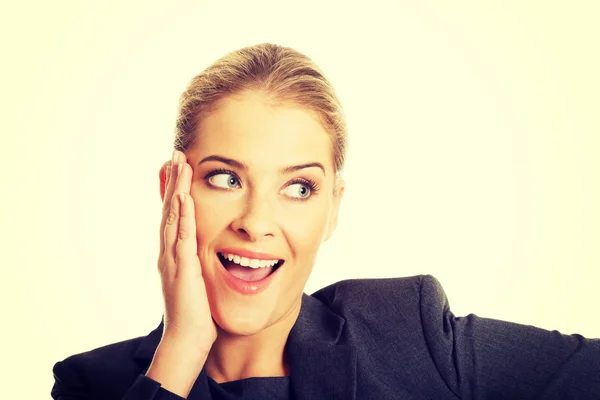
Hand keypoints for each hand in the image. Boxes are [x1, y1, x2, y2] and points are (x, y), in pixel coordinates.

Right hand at [157, 150, 216, 353]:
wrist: (186, 341)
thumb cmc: (195, 316)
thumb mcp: (197, 283)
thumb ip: (198, 266)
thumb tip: (203, 255)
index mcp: (173, 255)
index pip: (172, 217)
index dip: (174, 192)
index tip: (178, 169)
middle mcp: (168, 253)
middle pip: (169, 210)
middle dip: (173, 181)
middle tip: (175, 155)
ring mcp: (173, 260)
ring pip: (173, 217)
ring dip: (176, 189)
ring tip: (179, 163)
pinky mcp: (183, 269)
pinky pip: (183, 236)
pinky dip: (183, 215)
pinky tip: (184, 196)